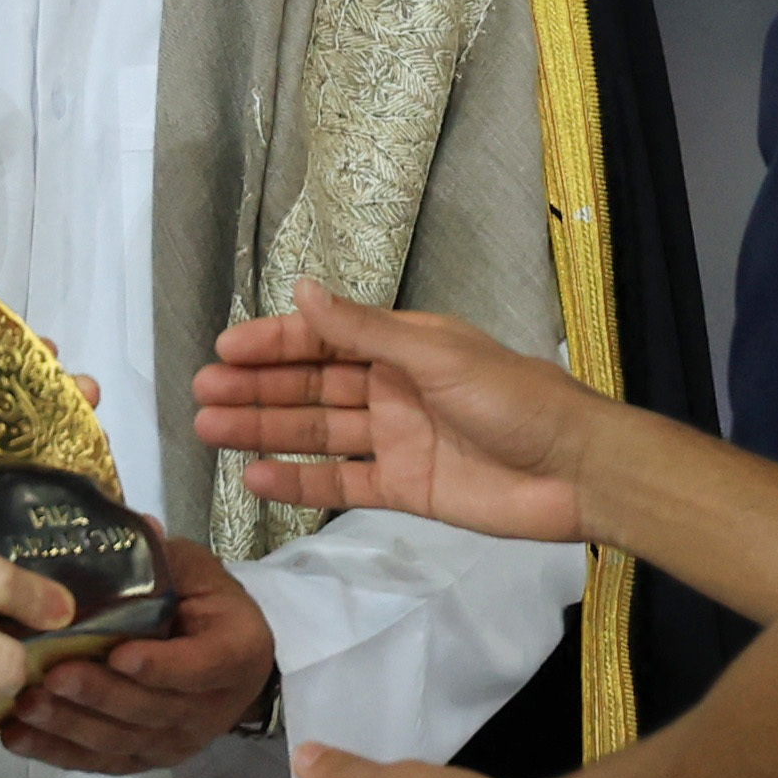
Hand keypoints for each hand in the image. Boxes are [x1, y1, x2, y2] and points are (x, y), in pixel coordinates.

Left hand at [0, 537, 275, 774]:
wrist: (226, 659)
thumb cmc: (207, 606)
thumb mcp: (198, 572)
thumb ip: (167, 559)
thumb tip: (138, 528)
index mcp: (236, 654)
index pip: (199, 667)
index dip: (160, 666)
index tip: (120, 654)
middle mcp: (211, 709)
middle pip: (151, 710)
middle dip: (99, 695)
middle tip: (53, 676)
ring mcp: (176, 742)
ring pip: (121, 741)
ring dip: (70, 726)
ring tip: (27, 705)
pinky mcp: (144, 759)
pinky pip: (100, 762)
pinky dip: (57, 753)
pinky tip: (18, 737)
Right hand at [191, 279, 596, 544]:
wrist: (575, 470)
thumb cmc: (514, 400)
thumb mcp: (436, 355)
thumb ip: (365, 330)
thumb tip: (302, 288)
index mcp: (404, 346)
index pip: (325, 337)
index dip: (274, 341)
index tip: (224, 349)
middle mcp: (392, 388)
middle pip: (312, 384)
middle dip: (257, 387)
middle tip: (201, 393)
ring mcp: (396, 439)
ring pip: (317, 431)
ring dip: (265, 429)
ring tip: (209, 429)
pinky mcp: (404, 488)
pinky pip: (340, 481)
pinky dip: (298, 480)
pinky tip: (256, 476)